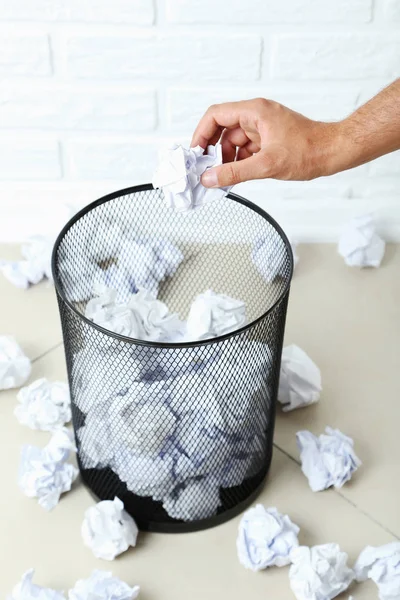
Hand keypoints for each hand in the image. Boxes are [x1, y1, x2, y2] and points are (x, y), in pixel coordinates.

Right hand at [191, 98, 340, 186]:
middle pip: (223, 130)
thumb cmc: (309, 151)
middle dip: (213, 151)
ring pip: (233, 142)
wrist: (334, 153)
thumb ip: (235, 173)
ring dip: (226, 159)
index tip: (195, 153)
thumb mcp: (267, 165)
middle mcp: (256, 116)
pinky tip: (236, 177)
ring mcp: (262, 128)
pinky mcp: (268, 140)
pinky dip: (239, 163)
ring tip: (222, 178)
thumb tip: (210, 179)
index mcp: (255, 111)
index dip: (201, 134)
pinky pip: (245, 149)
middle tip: (207, 171)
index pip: (216, 115)